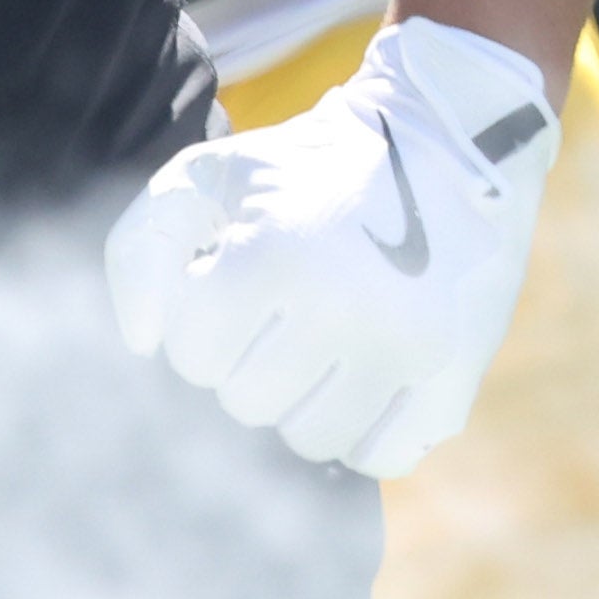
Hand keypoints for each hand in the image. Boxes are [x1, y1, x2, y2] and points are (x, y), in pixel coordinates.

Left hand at [105, 19, 559, 477]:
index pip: (192, 354)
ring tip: (325, 339)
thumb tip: (142, 345)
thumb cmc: (307, 169)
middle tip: (283, 310)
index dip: (202, 320)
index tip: (232, 283)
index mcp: (273, 252)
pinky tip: (369, 374)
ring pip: (312, 440)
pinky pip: (383, 456)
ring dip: (304, 400)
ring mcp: (407, 347)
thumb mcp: (211, 173)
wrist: (446, 141)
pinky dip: (366, 429)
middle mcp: (344, 305)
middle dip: (251, 360)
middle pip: (248, 403)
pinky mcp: (455, 374)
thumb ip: (142, 246)